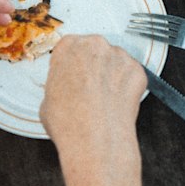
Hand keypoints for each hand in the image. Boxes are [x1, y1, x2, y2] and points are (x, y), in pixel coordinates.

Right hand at [40, 35, 147, 185]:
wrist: (95, 141)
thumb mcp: (47, 100)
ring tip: (104, 100)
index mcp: (68, 46)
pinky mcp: (137, 69)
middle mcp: (95, 44)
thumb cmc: (69, 123)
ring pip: (114, 62)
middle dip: (93, 67)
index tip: (74, 76)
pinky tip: (117, 103)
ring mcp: (118, 55)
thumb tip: (66, 89)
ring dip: (111, 75)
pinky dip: (127, 86)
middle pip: (94, 51)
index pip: (70, 49)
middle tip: (90, 90)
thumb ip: (59, 83)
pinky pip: (131, 75)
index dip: (72, 65)